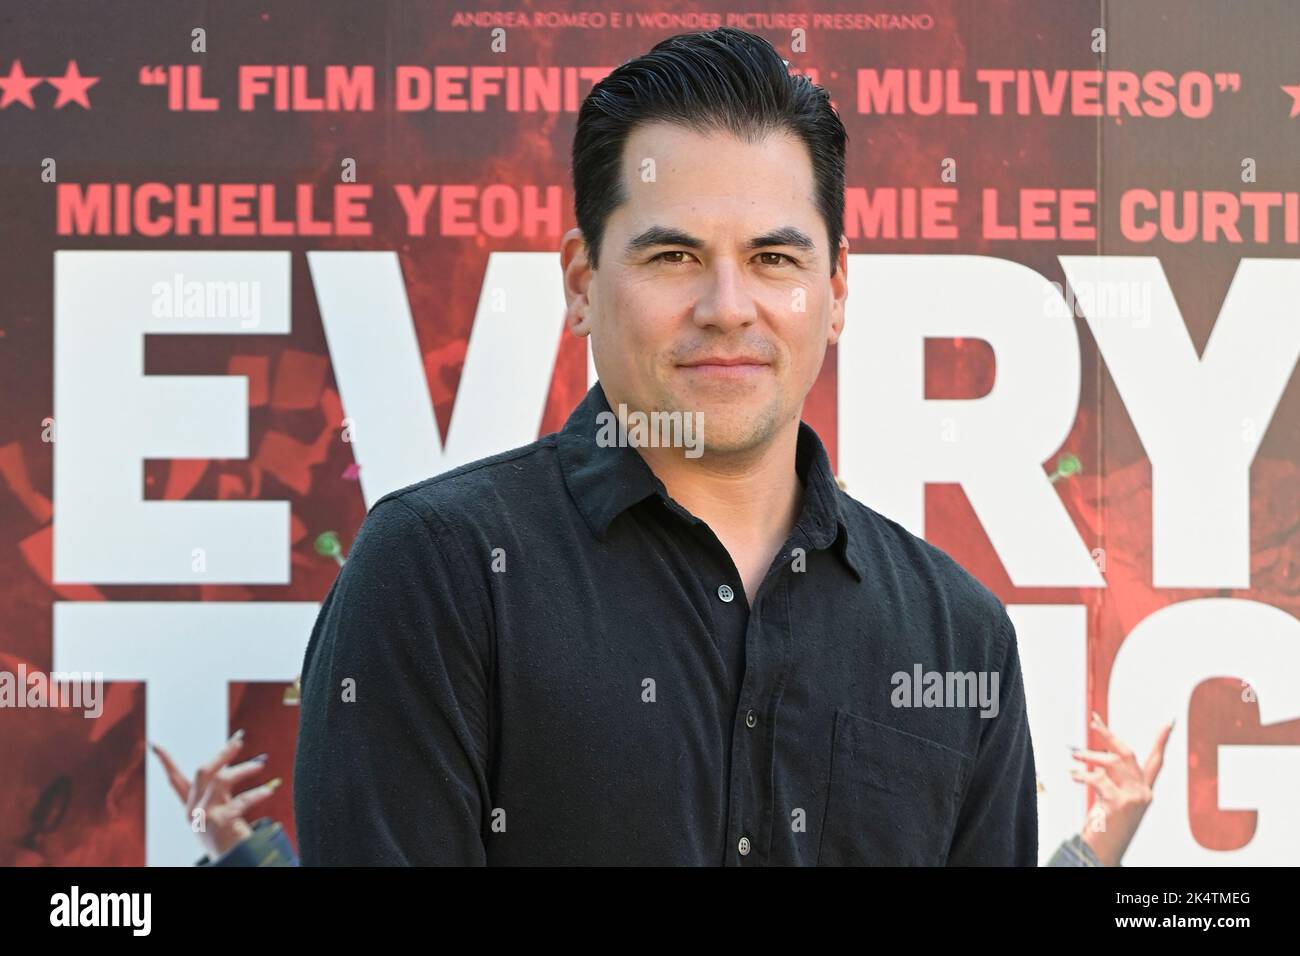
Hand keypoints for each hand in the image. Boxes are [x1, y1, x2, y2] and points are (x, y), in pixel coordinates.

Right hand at [150, 731, 280, 859]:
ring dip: (243, 770)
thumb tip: (233, 753)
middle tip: (239, 741)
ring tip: (260, 766)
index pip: (175, 780)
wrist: (232, 861)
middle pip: (202, 773)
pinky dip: (257, 794)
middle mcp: (193, 810)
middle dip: (221, 754)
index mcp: (190, 806)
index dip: (165, 761)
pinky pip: (240, 801)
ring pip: (221, 780)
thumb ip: (220, 786)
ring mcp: (205, 816)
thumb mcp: (218, 808)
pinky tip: (270, 790)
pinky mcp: (220, 823)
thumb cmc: (228, 834)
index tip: (153, 744)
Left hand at [1070, 712, 1173, 865]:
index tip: (1168, 723)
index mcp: (1144, 792)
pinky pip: (1098, 778)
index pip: (1156, 762)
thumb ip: (1112, 781)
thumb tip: (1097, 759)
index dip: (1161, 741)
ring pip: (1112, 762)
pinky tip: (1073, 775)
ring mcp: (1134, 798)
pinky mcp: (1121, 804)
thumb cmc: (1104, 829)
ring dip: (1090, 755)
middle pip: (1128, 754)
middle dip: (1109, 735)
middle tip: (1093, 722)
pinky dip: (1082, 775)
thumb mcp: (1111, 801)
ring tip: (1074, 756)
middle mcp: (1143, 793)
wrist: (1103, 855)